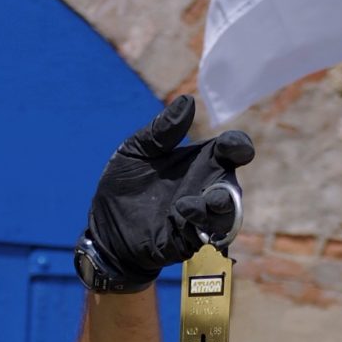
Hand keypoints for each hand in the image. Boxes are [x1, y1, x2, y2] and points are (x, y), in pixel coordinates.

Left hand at [82, 95, 254, 289]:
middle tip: (216, 189)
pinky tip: (180, 213)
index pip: (232, 150)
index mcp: (202, 161)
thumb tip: (187, 101)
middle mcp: (205, 188)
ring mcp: (196, 217)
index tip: (232, 146)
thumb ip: (161, 131)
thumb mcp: (136, 151)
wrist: (102, 226)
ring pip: (224, 216)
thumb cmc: (124, 185)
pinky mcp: (184, 241)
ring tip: (192, 203)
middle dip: (229, 188)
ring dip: (217, 210)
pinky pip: (201, 236)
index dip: (239, 146)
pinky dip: (196, 226)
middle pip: (232, 187)